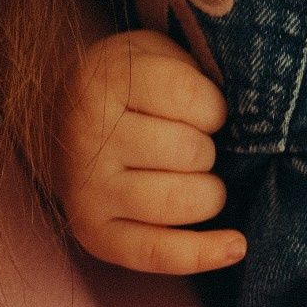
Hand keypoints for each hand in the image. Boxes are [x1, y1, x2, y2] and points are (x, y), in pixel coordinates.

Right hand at [54, 28, 246, 274]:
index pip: (186, 95)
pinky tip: (236, 245)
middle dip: (209, 150)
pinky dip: (203, 253)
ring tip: (201, 179)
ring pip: (180, 201)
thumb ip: (194, 70)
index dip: (214, 107)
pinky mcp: (93, 234)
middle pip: (189, 151)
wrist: (57, 122)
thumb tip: (249, 114)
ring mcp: (89, 189)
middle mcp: (89, 135)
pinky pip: (158, 254)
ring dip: (209, 193)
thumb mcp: (152, 52)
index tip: (209, 110)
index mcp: (105, 80)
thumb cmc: (126, 86)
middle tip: (195, 144)